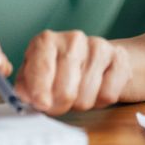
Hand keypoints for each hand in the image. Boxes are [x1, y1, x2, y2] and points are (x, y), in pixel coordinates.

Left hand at [15, 30, 131, 114]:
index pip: (42, 67)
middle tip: (57, 106)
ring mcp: (98, 46)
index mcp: (46, 41)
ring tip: (77, 95)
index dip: (40, 90)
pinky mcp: (119, 58)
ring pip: (87, 95)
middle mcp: (72, 39)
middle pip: (66, 89)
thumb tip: (28, 97)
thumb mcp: (34, 77)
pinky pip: (108, 94)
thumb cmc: (59, 71)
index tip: (41, 104)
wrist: (97, 60)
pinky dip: (100, 101)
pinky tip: (95, 91)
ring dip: (80, 104)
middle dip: (60, 105)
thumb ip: (26, 87)